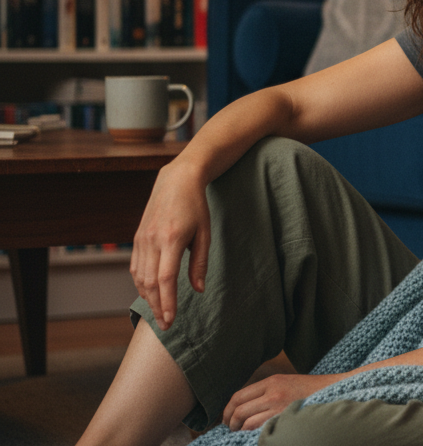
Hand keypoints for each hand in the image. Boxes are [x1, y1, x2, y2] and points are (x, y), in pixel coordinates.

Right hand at [130, 160, 211, 330]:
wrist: (176, 180)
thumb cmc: (196, 206)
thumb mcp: (205, 233)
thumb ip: (200, 263)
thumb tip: (198, 290)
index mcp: (172, 239)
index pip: (165, 279)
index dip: (167, 303)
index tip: (171, 321)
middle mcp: (152, 241)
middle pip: (149, 284)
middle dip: (157, 307)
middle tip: (166, 326)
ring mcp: (141, 239)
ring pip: (139, 277)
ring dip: (148, 298)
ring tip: (159, 313)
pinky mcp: (137, 238)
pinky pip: (135, 267)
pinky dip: (141, 284)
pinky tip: (149, 294)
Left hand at [222, 374, 340, 430]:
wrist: (334, 391)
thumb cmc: (310, 390)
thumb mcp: (286, 382)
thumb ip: (266, 391)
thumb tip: (244, 407)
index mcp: (271, 381)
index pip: (238, 396)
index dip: (227, 410)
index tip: (226, 418)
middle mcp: (273, 393)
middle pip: (239, 410)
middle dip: (230, 423)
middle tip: (230, 429)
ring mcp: (279, 407)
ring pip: (247, 423)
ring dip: (240, 431)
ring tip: (241, 434)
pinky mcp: (286, 419)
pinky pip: (261, 431)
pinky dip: (254, 435)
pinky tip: (256, 436)